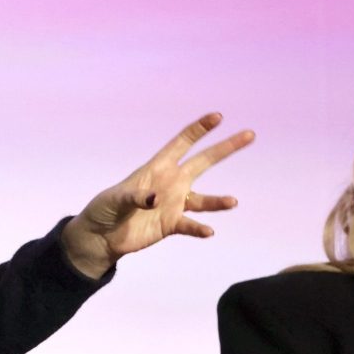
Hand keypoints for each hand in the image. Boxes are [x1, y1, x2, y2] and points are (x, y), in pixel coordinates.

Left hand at [61, 113, 254, 278]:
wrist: (103, 236)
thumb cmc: (106, 209)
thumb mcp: (116, 199)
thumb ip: (135, 197)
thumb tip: (156, 199)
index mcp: (157, 167)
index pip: (183, 142)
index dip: (200, 129)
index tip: (218, 117)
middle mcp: (171, 182)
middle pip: (204, 161)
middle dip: (226, 148)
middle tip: (250, 135)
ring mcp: (174, 204)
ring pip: (203, 199)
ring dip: (218, 201)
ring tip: (232, 202)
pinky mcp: (172, 225)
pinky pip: (190, 225)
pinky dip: (199, 229)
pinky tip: (208, 232)